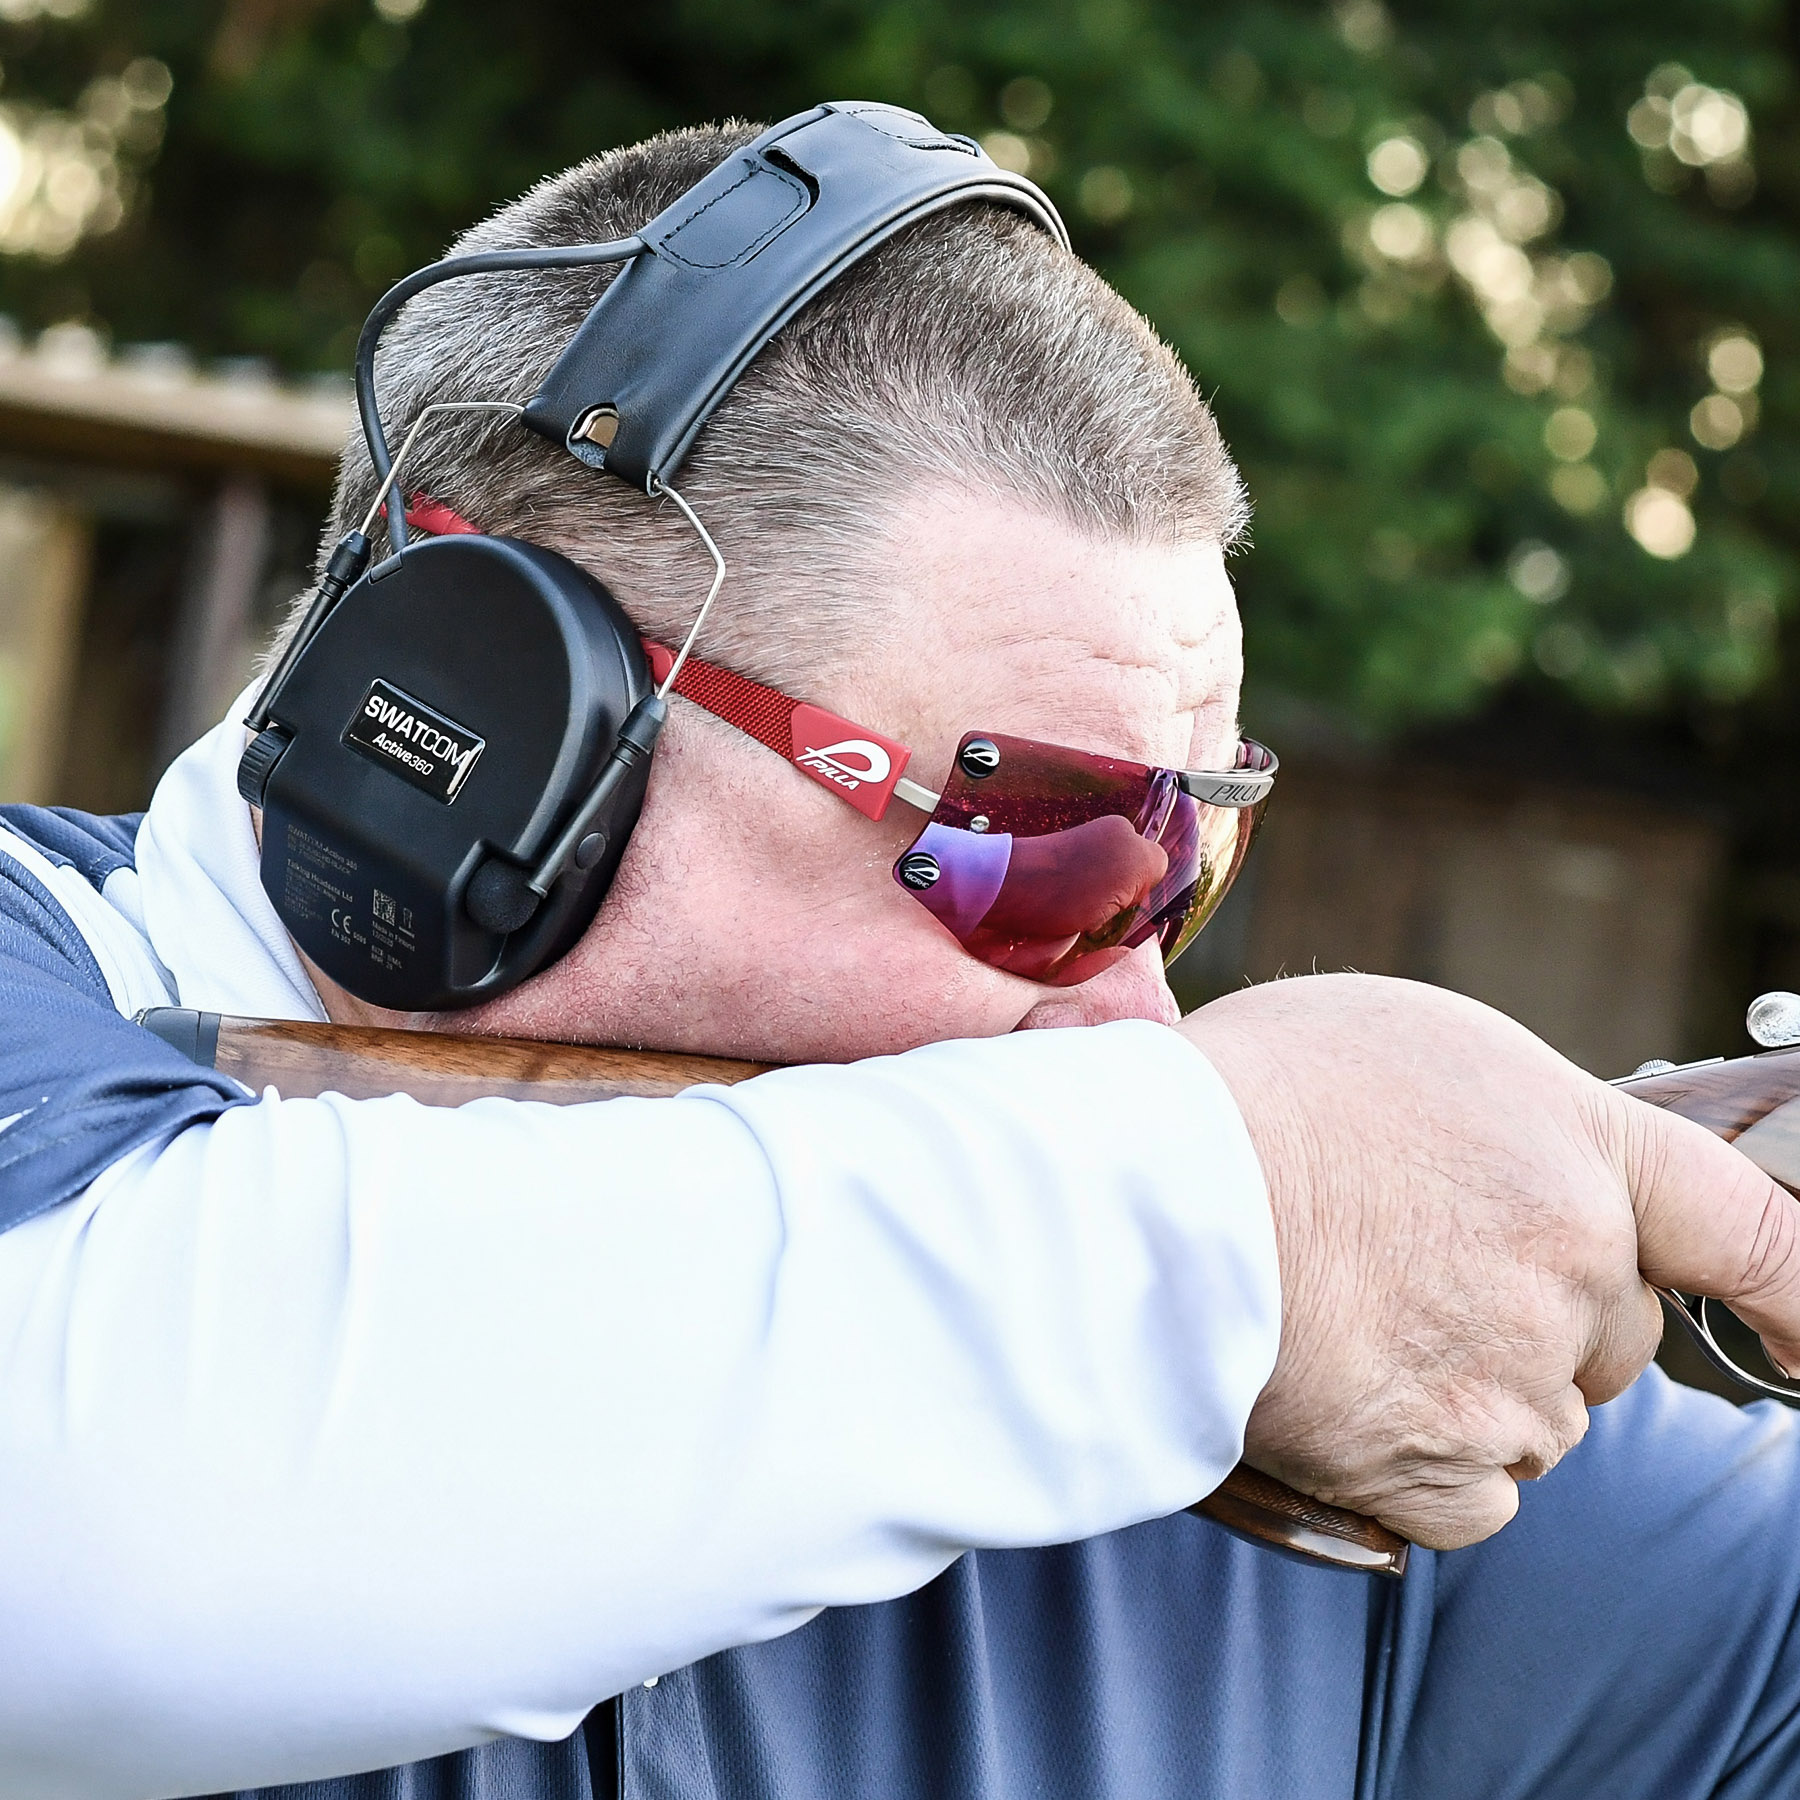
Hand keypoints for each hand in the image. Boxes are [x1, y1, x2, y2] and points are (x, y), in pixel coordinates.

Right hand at [1181, 973, 1799, 1550]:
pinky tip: (1347, 1392)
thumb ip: (1506, 1120)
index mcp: (1572, 1142)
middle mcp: (1569, 1259)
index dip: (1794, 1290)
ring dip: (1467, 1389)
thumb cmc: (1246, 1095)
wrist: (1142, 1189)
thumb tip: (1514, 1172)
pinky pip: (1475, 1495)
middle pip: (1609, 1332)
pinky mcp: (1440, 1466)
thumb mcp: (1402, 1045)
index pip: (1745, 1226)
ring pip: (1536, 1418)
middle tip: (1412, 1273)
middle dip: (1539, 1318)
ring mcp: (1511, 1372)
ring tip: (1348, 1319)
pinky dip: (1422, 1463)